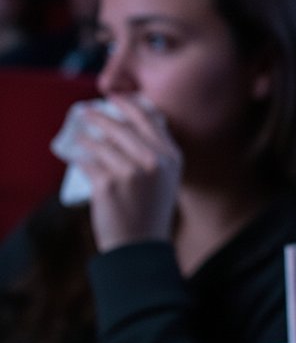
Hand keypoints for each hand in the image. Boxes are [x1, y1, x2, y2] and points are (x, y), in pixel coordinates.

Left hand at [73, 95, 182, 251]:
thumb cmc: (150, 209)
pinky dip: (79, 159)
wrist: (140, 244)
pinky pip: (87, 162)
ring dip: (85, 138)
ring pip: (100, 144)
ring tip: (78, 137)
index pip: (148, 119)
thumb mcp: (166, 177)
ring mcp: (130, 172)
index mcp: (171, 156)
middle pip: (121, 127)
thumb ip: (155, 151)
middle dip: (99, 117)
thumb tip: (126, 124)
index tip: (115, 98)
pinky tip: (76, 157)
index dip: (129, 105)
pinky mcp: (108, 184)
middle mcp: (154, 161)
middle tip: (85, 112)